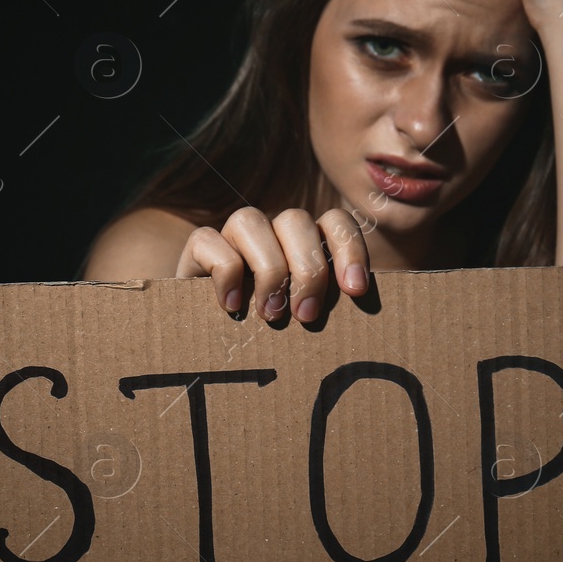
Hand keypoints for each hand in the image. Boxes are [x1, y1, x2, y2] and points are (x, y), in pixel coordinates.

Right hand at [176, 207, 369, 321]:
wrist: (211, 342)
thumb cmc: (272, 334)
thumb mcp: (306, 319)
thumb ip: (331, 308)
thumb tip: (363, 311)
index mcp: (306, 242)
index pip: (335, 222)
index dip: (349, 249)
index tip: (354, 291)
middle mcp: (272, 231)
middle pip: (295, 219)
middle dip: (306, 268)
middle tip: (306, 315)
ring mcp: (233, 236)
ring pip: (249, 220)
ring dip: (267, 269)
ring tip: (272, 314)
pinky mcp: (199, 249)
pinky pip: (208, 240)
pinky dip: (225, 273)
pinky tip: (233, 307)